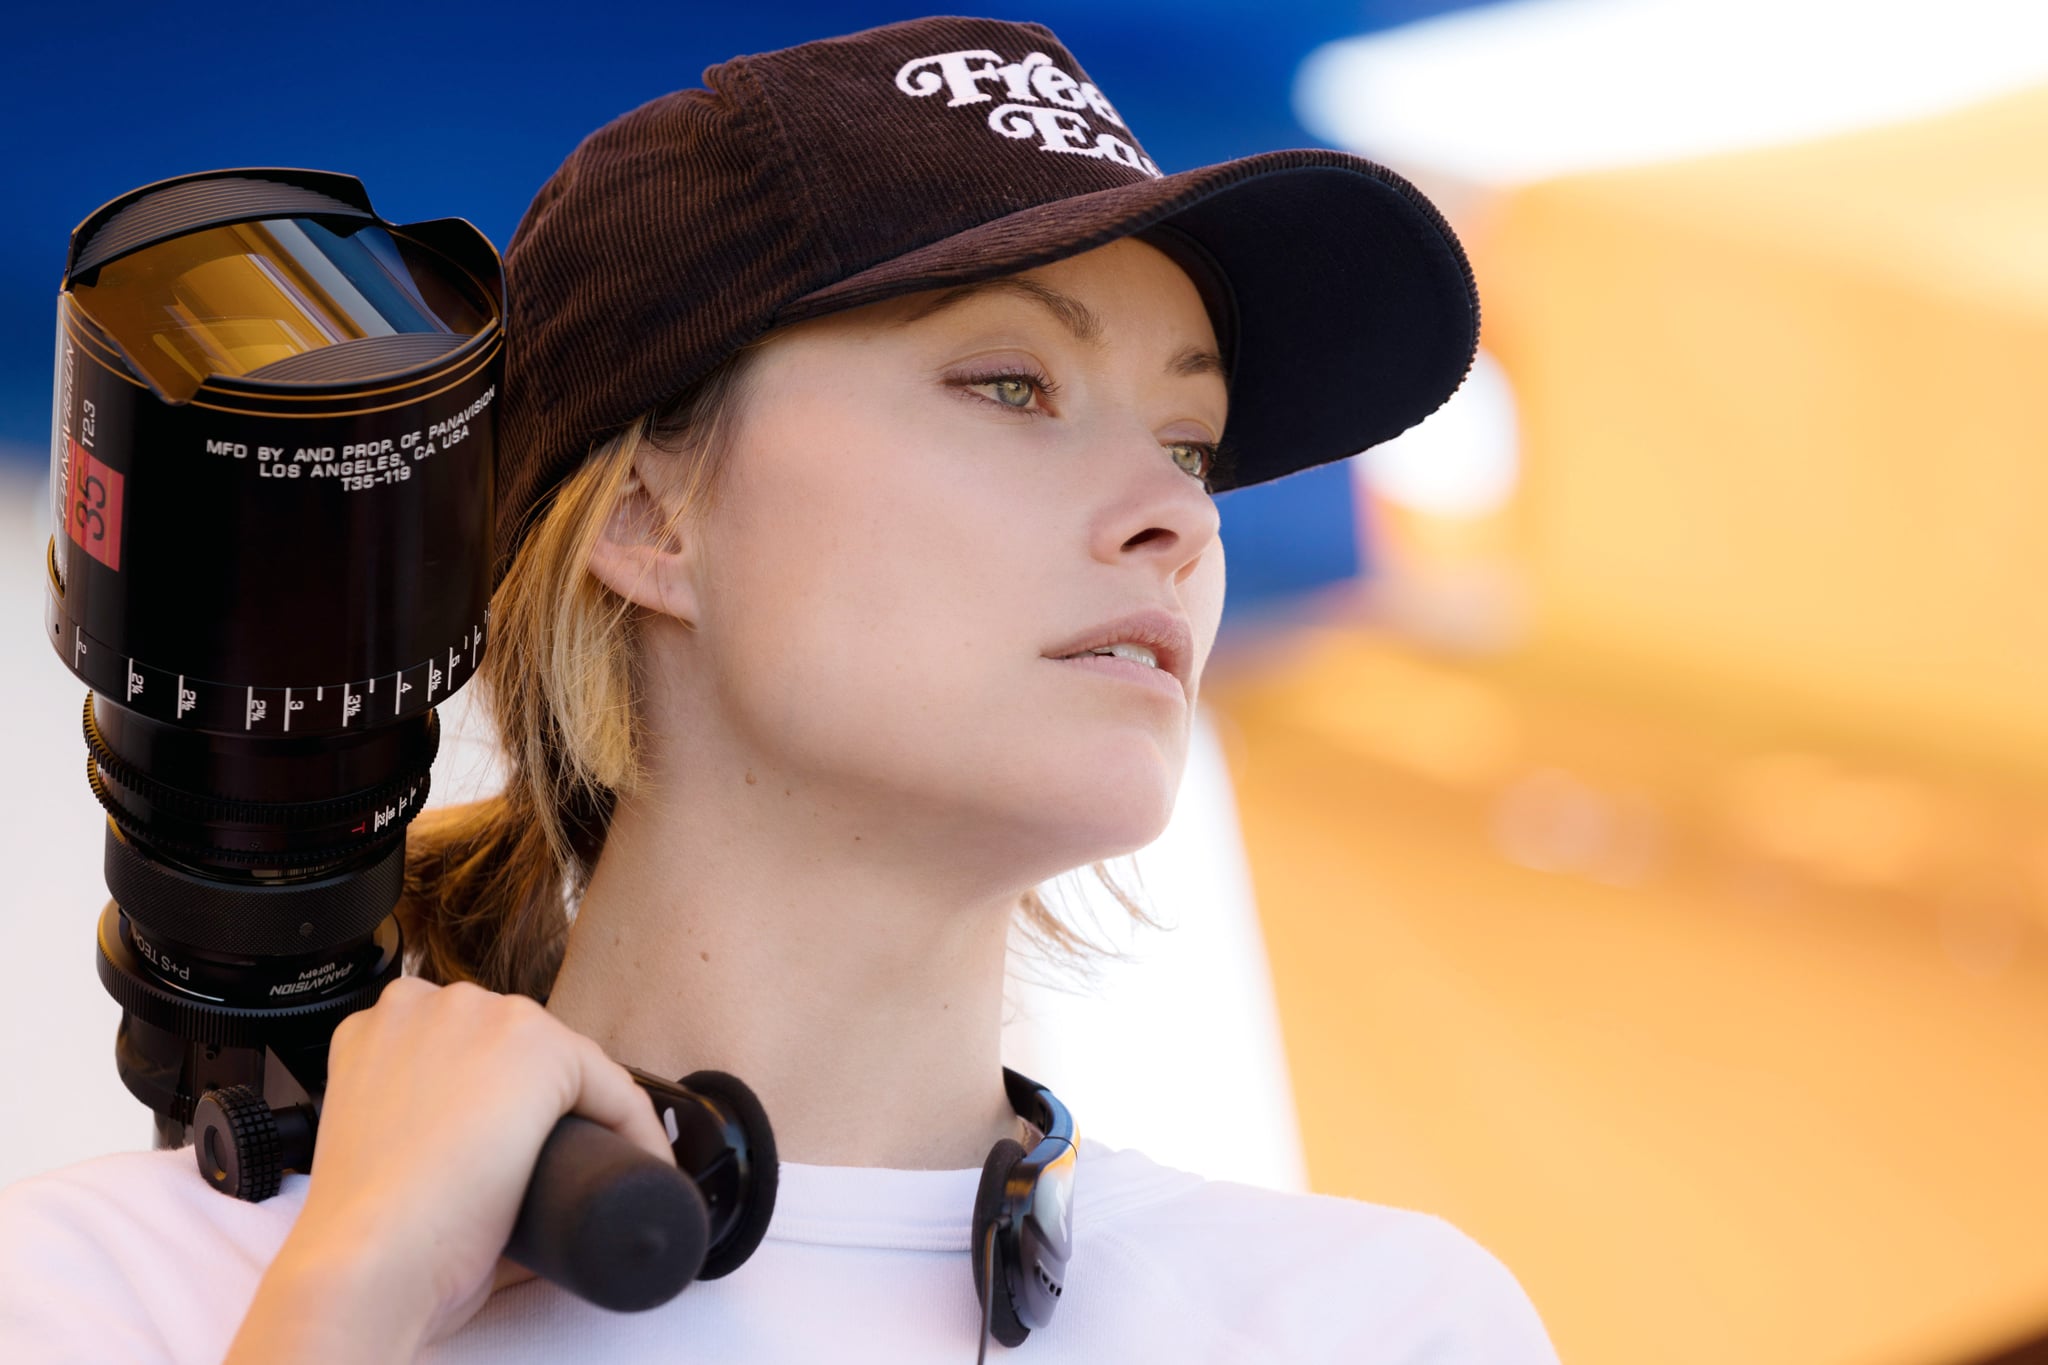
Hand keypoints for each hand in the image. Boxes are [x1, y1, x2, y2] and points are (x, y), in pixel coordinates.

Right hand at [247, 978, 674, 1352]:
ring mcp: (487, 1018)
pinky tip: (643, 1169)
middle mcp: (429, 1004)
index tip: (524, 1148)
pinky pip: (614, 1088)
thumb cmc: (363, 1231)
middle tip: (565, 1167)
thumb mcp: (382, 1148)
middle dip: (545, 1103)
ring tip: (602, 1172)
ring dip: (591, 1112)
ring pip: (568, 1063)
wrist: (367, 1258)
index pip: (470, 1048)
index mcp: (379, 1028)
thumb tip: (492, 1165)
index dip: (504, 1100)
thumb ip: (422, 1128)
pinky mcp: (541, 1047)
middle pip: (519, 1048)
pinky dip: (636, 1130)